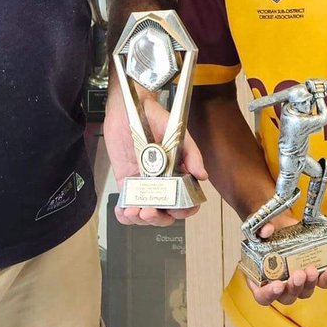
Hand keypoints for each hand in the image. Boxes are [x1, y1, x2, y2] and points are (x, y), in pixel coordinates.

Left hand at [104, 89, 207, 226]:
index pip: (187, 201)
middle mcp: (163, 182)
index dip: (183, 210)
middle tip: (149, 212)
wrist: (128, 108)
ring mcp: (144, 184)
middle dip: (158, 218)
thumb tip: (203, 175)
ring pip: (146, 212)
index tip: (175, 209)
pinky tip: (123, 211)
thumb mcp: (177, 133)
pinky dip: (124, 214)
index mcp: (179, 174)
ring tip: (133, 212)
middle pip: (165, 212)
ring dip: (140, 219)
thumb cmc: (156, 117)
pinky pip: (127, 203)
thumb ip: (191, 153)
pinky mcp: (126, 182)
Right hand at [244, 211, 326, 305]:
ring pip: (305, 292)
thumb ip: (259, 228)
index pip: (263, 296)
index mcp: (260, 279)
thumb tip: (267, 230)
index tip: (277, 285)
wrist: (280, 224)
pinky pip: (321, 282)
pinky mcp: (312, 275)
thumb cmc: (265, 232)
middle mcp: (279, 285)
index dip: (269, 295)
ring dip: (310, 283)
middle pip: (287, 297)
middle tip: (298, 274)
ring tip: (312, 269)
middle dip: (294, 288)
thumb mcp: (257, 227)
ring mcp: (297, 282)